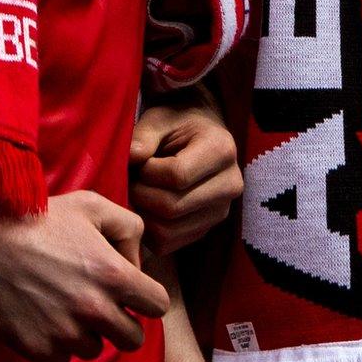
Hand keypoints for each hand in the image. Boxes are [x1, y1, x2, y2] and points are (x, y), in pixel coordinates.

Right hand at [0, 191, 169, 361]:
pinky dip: (58, 343)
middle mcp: (93, 308)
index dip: (147, 298)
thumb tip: (136, 264)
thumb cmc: (40, 216)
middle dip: (123, 323)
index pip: (158, 306)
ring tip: (67, 306)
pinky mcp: (35, 347)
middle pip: (132, 339)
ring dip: (87, 332)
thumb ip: (129, 229)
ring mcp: (63, 331)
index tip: (132, 293)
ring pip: (95, 349)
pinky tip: (46, 316)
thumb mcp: (94, 205)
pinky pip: (62, 358)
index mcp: (113, 275)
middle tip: (103, 306)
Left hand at [130, 95, 242, 254]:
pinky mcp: (207, 229)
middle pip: (173, 207)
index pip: (177, 175)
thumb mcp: (160, 118)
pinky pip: (168, 244)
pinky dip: (148, 230)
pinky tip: (146, 208)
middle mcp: (230, 185)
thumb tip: (131, 157)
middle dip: (141, 195)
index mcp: (222, 151)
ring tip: (138, 193)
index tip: (138, 160)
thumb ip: (144, 135)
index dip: (147, 172)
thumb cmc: (177, 123)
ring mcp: (221, 211)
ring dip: (142, 215)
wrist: (199, 134)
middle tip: (131, 180)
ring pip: (169, 230)